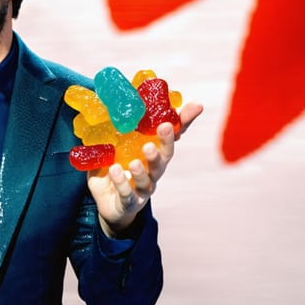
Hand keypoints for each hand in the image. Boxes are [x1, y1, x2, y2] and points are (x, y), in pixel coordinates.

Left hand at [88, 102, 203, 235]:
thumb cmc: (116, 169)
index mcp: (153, 152)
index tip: (195, 106)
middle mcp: (153, 170)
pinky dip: (121, 182)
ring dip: (142, 168)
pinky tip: (114, 171)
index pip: (173, 135)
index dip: (185, 121)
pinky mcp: (130, 201)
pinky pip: (127, 193)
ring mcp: (143, 187)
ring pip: (148, 178)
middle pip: (165, 156)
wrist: (109, 204)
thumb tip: (109, 99)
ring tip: (134, 161)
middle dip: (166, 142)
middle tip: (164, 127)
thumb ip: (115, 128)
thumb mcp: (115, 146)